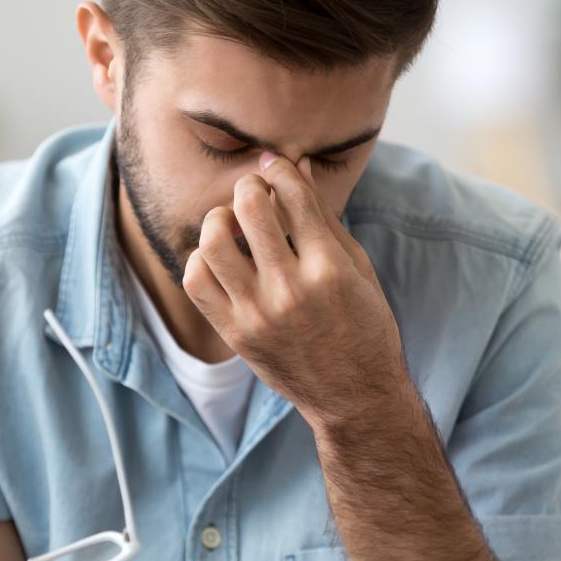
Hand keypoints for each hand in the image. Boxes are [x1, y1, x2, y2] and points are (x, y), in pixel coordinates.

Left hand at [183, 152, 407, 428]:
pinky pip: (196, 281)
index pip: (292, 194)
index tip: (275, 166)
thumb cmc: (364, 326)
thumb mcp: (357, 267)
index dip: (280, 169)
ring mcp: (258, 314)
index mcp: (329, 268)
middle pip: (249, 208)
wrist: (353, 396)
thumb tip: (298, 164)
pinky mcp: (235, 334)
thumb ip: (323, 216)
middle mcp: (290, 289)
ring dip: (219, 219)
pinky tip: (219, 258)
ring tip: (232, 224)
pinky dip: (200, 259)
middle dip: (249, 187)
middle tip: (254, 192)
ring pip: (213, 241)